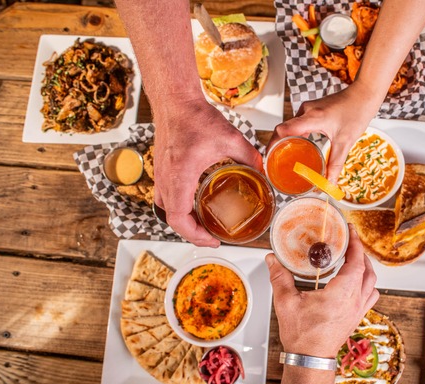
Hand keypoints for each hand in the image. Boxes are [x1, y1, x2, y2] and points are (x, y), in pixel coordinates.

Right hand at [152, 97, 262, 246]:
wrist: (175, 101)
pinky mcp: (162, 169)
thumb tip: (264, 170)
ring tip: (203, 225)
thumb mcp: (230, 138)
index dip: (194, 235)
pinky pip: (165, 197)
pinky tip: (194, 205)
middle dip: (192, 233)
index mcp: (180, 175)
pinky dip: (178, 207)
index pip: (179, 218)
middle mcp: (166, 178)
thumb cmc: (195, 117)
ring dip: (184, 221)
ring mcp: (161, 174)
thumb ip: (250, 156)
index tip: (212, 240)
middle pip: (172, 219)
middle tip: (211, 238)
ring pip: (166, 209)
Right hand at [266, 225, 379, 357]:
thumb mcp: (286, 302)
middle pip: (368, 270)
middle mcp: (355, 300)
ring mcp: (358, 311)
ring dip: (366, 269)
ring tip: (354, 261)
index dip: (355, 243)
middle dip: (361, 254)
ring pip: (372, 284)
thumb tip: (272, 260)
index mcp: (342, 293)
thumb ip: (279, 277)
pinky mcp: (356, 318)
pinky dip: (366, 285)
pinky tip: (354, 284)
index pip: (357, 261)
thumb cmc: (303, 336)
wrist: (310, 359)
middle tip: (349, 243)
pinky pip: (369, 297)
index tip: (350, 231)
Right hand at [272, 83, 379, 182]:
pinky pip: (298, 123)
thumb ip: (335, 164)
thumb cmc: (356, 112)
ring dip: (286, 140)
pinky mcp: (313, 109)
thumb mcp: (345, 142)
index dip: (272, 145)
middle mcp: (306, 111)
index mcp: (311, 118)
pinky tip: (299, 146)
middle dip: (277, 146)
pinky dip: (295, 135)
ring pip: (290, 126)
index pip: (282, 130)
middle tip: (275, 164)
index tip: (269, 160)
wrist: (365, 93)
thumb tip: (329, 184)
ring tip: (284, 157)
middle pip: (283, 129)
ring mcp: (309, 109)